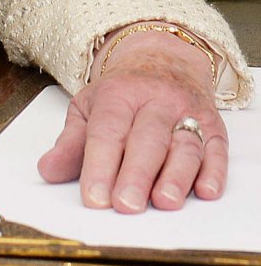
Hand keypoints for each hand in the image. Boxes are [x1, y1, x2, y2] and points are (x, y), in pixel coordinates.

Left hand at [36, 30, 226, 212]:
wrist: (162, 59)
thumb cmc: (121, 95)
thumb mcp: (88, 108)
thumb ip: (70, 143)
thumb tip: (48, 171)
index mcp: (117, 94)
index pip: (107, 131)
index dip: (100, 165)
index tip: (94, 199)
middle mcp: (155, 101)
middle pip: (147, 138)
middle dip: (136, 174)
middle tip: (126, 206)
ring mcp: (187, 112)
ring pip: (184, 145)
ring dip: (176, 175)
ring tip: (164, 202)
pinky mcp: (213, 126)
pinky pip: (216, 149)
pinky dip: (214, 171)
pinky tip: (206, 190)